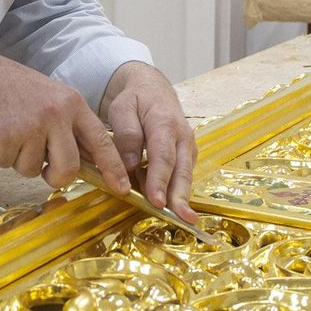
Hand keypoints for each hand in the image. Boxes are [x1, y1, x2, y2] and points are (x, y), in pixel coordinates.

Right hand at [0, 52, 129, 194]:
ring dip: (22, 160)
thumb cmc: (19, 92)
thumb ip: (72, 128)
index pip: (101, 141)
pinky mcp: (6, 135)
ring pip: (33, 170)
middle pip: (68, 168)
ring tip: (15, 134)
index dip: (113, 167)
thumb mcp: (55, 100)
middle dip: (57, 177)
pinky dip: (2, 155)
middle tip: (46, 169)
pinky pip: (8, 164)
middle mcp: (56, 114)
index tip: (123, 188)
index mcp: (73, 104)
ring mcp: (30, 125)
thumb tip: (89, 165)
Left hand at [101, 61, 198, 221]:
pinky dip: (177, 192)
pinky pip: (182, 175)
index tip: (157, 201)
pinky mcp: (186, 156)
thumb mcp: (123, 107)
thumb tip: (130, 165)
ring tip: (184, 220)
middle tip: (180, 218)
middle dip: (180, 196)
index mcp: (165, 123)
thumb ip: (126, 134)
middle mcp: (182, 137)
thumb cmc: (135, 100)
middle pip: (181, 170)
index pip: (163, 156)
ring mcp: (187, 147)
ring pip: (185, 175)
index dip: (160, 180)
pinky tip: (172, 209)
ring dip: (183, 198)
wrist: (153, 90)